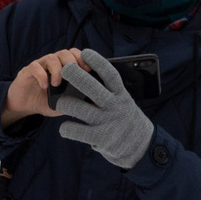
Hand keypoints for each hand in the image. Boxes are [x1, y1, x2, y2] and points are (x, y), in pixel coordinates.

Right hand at [2, 49, 88, 125]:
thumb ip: (77, 103)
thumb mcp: (64, 104)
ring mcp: (39, 66)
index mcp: (62, 67)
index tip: (88, 70)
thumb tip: (96, 104)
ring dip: (57, 69)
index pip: (74, 54)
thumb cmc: (45, 102)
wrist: (23, 107)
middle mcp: (51, 63)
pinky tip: (44, 86)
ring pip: (51, 57)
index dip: (82, 58)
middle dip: (71, 62)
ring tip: (57, 84)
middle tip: (74, 77)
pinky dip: (41, 75)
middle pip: (64, 52)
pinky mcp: (26, 72)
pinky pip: (34, 67)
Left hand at [54, 48, 153, 170]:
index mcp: (122, 95)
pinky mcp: (100, 139)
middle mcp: (115, 107)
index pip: (110, 74)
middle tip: (64, 69)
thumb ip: (111, 92)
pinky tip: (65, 127)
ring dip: (66, 103)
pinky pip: (77, 131)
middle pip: (92, 88)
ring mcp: (107, 123)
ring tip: (60, 102)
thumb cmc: (126, 118)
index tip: (85, 52)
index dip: (97, 62)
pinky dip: (67, 128)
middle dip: (76, 76)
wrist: (140, 146)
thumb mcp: (124, 102)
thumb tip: (90, 75)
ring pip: (80, 109)